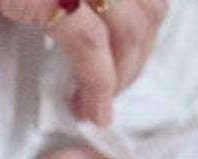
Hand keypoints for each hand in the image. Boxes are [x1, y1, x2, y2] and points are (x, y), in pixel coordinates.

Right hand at [0, 0, 166, 125]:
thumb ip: (49, 0)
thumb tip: (69, 21)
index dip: (139, 34)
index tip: (118, 70)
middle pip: (148, 9)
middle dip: (135, 61)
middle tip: (108, 96)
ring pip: (129, 30)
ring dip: (120, 77)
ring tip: (95, 107)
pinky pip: (90, 46)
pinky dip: (97, 83)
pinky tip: (89, 109)